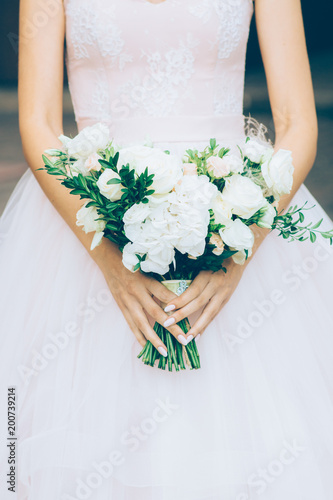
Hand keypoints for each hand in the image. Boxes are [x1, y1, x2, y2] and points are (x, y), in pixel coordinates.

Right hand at [95, 240, 190, 355]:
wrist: (108, 259)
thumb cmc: (132, 261)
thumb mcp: (148, 267)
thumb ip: (161, 281)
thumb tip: (178, 296)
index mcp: (146, 280)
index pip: (164, 294)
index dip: (175, 306)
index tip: (188, 315)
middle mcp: (137, 292)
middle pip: (156, 313)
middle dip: (171, 328)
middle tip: (183, 340)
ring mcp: (128, 301)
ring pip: (143, 323)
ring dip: (154, 339)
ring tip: (165, 352)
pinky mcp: (122, 307)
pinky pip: (132, 325)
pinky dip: (139, 337)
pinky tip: (147, 348)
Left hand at [163, 258, 244, 340]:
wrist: (237, 259)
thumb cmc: (214, 259)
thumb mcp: (201, 263)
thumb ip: (188, 275)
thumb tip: (168, 288)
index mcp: (207, 274)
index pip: (192, 290)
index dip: (180, 300)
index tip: (167, 308)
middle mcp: (216, 284)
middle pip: (199, 302)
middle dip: (183, 314)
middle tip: (168, 324)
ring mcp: (223, 293)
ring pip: (209, 312)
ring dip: (197, 327)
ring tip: (186, 338)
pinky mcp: (226, 299)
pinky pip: (215, 314)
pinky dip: (205, 325)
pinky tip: (197, 335)